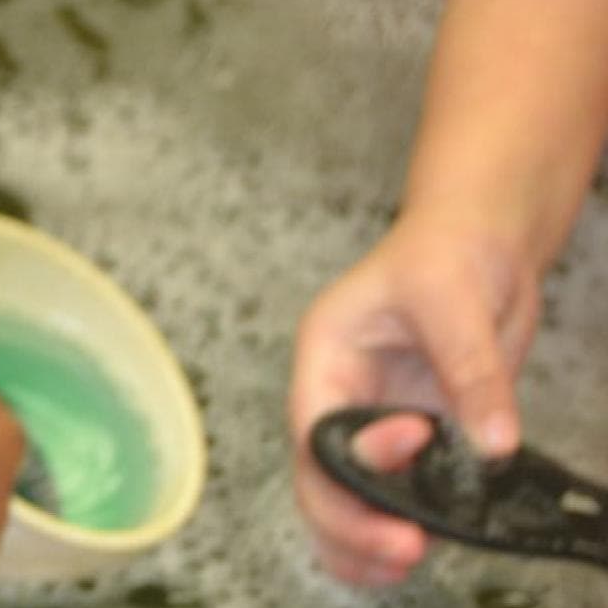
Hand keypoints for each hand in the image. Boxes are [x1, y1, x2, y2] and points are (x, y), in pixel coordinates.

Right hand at [288, 214, 540, 583]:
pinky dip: (405, 523)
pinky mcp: (421, 437)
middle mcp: (341, 396)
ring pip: (347, 496)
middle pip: (319, 476)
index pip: (316, 426)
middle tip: (404, 548)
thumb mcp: (453, 300)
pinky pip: (399, 492)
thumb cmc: (448, 252)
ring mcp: (378, 420)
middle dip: (351, 520)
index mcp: (326, 358)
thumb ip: (471, 372)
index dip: (356, 455)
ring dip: (362, 538)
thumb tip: (492, 445)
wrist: (483, 245)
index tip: (420, 441)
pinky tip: (428, 543)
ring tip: (398, 565)